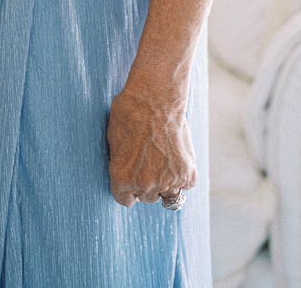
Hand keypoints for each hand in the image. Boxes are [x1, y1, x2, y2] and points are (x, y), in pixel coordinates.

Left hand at [106, 84, 196, 207]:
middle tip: (148, 163)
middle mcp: (145, 185)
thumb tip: (126, 171)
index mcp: (122, 178)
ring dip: (165, 183)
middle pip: (146, 197)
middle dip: (146, 184)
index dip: (127, 190)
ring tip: (162, 161)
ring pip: (167, 195)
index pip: (124, 200)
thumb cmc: (129, 112)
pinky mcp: (187, 173)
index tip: (131, 183)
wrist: (155, 99)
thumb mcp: (113, 139)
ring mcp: (168, 181)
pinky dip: (183, 176)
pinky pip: (185, 185)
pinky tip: (176, 159)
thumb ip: (121, 163)